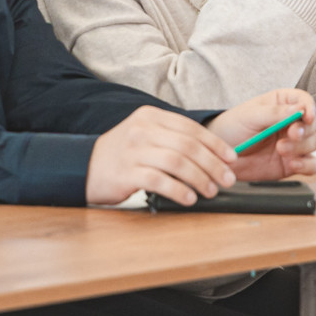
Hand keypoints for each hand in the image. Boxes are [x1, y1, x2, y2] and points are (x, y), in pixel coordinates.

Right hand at [87, 104, 244, 206]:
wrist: (84, 167)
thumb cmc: (122, 155)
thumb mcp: (146, 136)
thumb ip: (173, 139)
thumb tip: (213, 154)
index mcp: (151, 117)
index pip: (191, 128)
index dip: (215, 144)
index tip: (231, 158)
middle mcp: (142, 130)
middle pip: (188, 146)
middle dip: (213, 164)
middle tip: (228, 179)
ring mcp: (133, 151)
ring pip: (177, 162)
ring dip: (200, 178)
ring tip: (211, 191)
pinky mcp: (126, 172)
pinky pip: (159, 181)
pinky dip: (179, 190)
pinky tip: (189, 198)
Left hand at [208, 89, 315, 182]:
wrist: (220, 156)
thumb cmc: (231, 128)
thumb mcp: (249, 115)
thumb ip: (274, 113)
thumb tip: (298, 109)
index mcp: (282, 104)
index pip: (304, 100)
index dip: (310, 107)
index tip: (307, 116)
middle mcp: (291, 123)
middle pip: (312, 123)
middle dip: (304, 130)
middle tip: (291, 134)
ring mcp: (294, 144)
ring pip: (314, 143)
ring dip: (302, 147)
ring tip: (281, 149)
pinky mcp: (293, 163)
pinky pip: (311, 165)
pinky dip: (307, 165)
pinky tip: (294, 164)